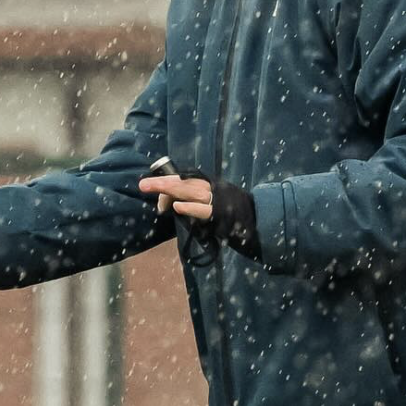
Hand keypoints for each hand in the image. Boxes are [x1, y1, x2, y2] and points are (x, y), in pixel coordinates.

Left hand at [139, 171, 258, 260]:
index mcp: (212, 186)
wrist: (261, 225)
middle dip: (163, 183)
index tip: (150, 187)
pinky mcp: (222, 215)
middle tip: (143, 185)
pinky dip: (190, 208)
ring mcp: (219, 201)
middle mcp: (215, 189)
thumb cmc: (236, 218)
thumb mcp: (215, 206)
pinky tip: (177, 207)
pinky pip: (204, 210)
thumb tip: (173, 205)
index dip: (168, 183)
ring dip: (172, 190)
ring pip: (192, 192)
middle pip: (186, 183)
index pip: (187, 180)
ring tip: (156, 189)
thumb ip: (197, 203)